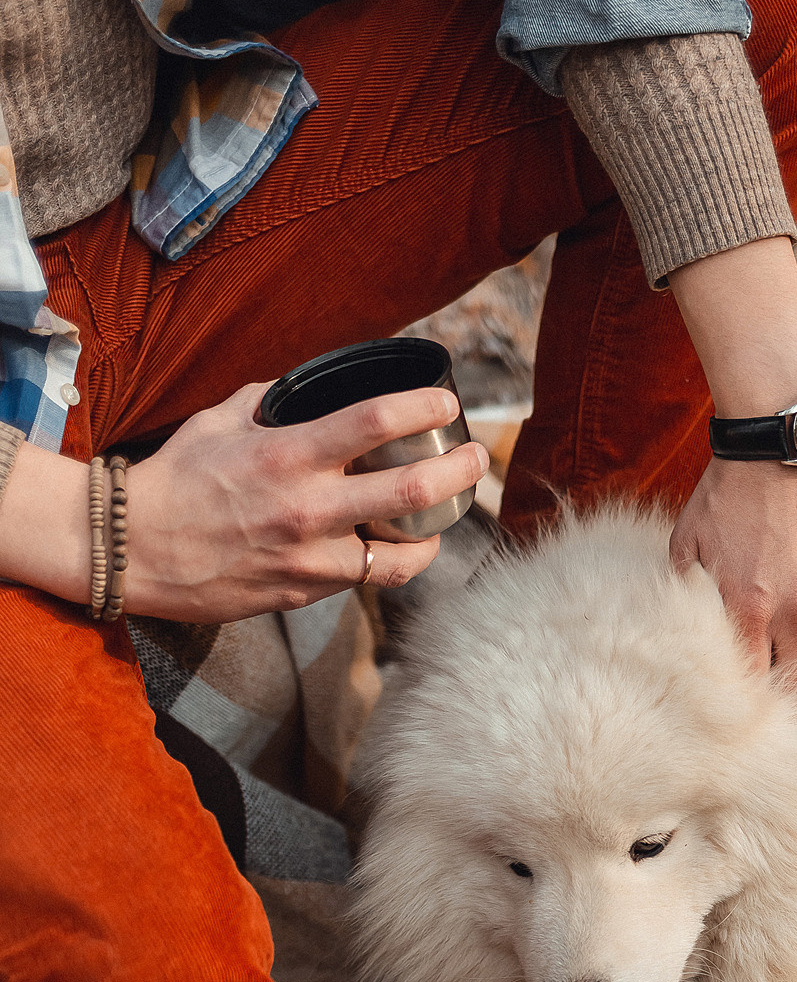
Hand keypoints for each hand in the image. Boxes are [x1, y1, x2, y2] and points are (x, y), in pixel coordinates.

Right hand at [121, 381, 488, 622]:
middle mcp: (308, 508)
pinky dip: (399, 560)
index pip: (376, 422)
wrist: (135, 550)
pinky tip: (409, 544)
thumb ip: (274, 400)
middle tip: (476, 457)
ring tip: (451, 505)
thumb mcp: (221, 420)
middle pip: (412, 491)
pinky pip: (372, 579)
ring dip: (439, 527)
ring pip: (406, 552)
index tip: (448, 404)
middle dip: (459, 470)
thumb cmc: (179, 479)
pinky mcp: (307, 592)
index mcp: (288, 455)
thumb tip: (313, 389)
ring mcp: (312, 558)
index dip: (424, 408)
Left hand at [667, 237, 796, 706]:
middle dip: (793, 725)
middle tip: (785, 749)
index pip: (750, 687)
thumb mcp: (689, 545)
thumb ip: (688, 599)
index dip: (748, 719)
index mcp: (747, 607)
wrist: (786, 436)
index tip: (741, 741)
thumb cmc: (727, 491)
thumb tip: (679, 645)